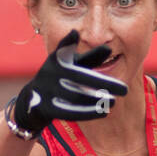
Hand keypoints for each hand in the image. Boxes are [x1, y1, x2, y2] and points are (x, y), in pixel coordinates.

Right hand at [11, 29, 127, 135]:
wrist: (31, 101)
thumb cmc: (59, 78)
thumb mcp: (72, 65)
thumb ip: (90, 58)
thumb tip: (109, 49)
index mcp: (57, 59)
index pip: (74, 55)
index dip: (85, 51)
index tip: (94, 43)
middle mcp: (50, 73)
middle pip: (81, 78)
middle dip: (104, 84)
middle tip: (125, 90)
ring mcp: (46, 91)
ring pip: (76, 97)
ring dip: (97, 100)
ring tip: (114, 102)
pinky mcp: (45, 108)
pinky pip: (68, 112)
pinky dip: (87, 113)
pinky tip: (104, 112)